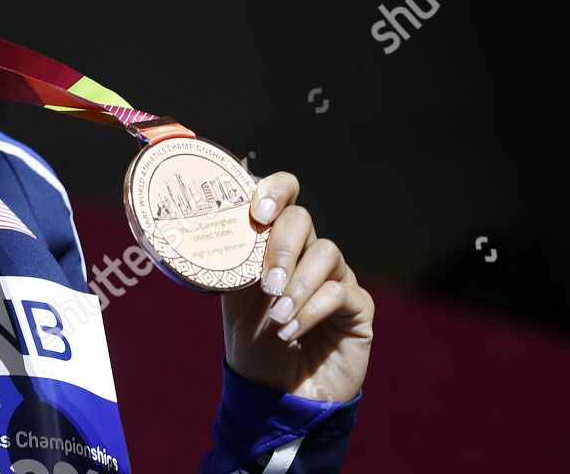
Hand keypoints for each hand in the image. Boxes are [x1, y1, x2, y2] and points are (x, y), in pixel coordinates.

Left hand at [219, 171, 373, 402]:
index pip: (284, 195)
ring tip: (277, 318)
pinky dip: (311, 310)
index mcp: (276, 243)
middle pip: (303, 219)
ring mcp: (337, 278)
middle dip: (281, 246)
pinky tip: (291, 331)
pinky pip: (341, 292)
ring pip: (326, 253)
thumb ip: (235, 261)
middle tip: (266, 283)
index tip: (258, 210)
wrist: (275, 392)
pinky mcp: (359, 308)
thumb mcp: (234, 298)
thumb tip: (223, 227)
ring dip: (296, 286)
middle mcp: (308, 253)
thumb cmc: (253, 342)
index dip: (275, 189)